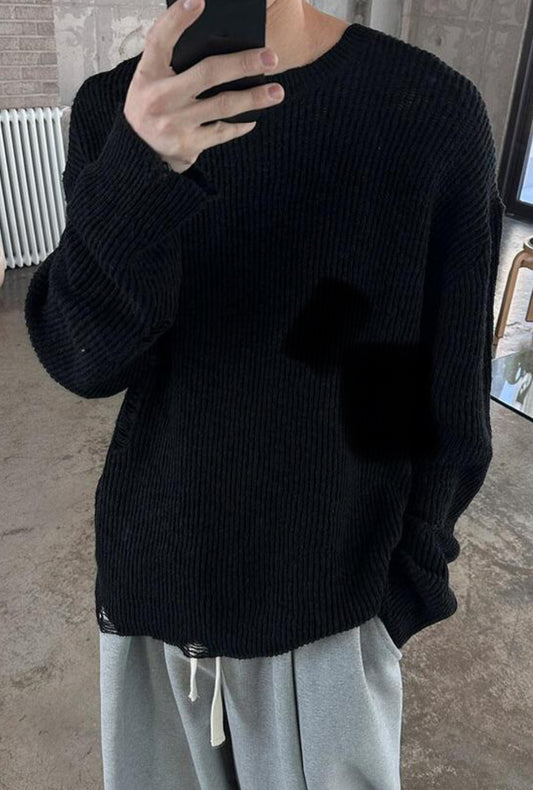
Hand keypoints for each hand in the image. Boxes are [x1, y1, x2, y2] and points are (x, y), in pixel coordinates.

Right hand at [123, 0, 284, 173]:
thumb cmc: (152, 107)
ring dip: (254, 97)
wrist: (138, 153)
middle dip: (243, 63)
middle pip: (208, 73)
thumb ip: (174, 60)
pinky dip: (240, 125)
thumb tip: (220, 43)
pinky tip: (254, 117)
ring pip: (223, 105)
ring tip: (276, 91)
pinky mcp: (188, 144)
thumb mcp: (151, 79)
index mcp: (148, 74)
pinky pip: (222, 132)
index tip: (200, 1)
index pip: (160, 39)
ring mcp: (175, 123)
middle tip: (269, 57)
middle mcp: (160, 98)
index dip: (178, 18)